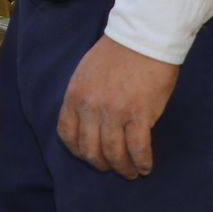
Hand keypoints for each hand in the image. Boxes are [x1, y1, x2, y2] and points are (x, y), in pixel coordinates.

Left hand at [57, 35, 179, 179]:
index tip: (88, 156)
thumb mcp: (85, 73)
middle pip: (90, 149)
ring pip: (114, 153)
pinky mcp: (140, 115)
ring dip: (123, 168)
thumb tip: (86, 120)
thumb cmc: (116, 54)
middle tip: (112, 167)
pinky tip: (145, 167)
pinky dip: (141, 162)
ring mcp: (115, 113)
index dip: (77, 151)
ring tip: (130, 172)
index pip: (67, 134)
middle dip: (100, 164)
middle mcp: (90, 107)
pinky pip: (138, 148)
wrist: (142, 39)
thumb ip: (82, 97)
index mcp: (74, 96)